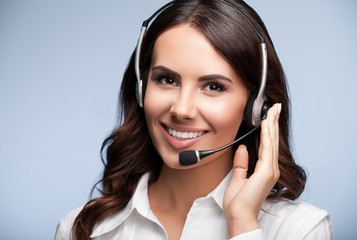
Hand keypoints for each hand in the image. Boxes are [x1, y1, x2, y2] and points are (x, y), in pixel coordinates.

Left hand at [223, 103, 280, 237]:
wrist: (239, 215)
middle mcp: (270, 169)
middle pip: (272, 140)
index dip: (269, 130)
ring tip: (273, 110)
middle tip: (276, 107)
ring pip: (271, 142)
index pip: (267, 145)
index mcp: (264, 170)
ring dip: (272, 124)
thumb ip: (241, 164)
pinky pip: (267, 149)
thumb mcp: (238, 178)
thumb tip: (242, 149)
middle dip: (273, 122)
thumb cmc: (239, 202)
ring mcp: (270, 170)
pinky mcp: (266, 172)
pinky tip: (266, 124)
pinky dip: (267, 135)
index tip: (269, 117)